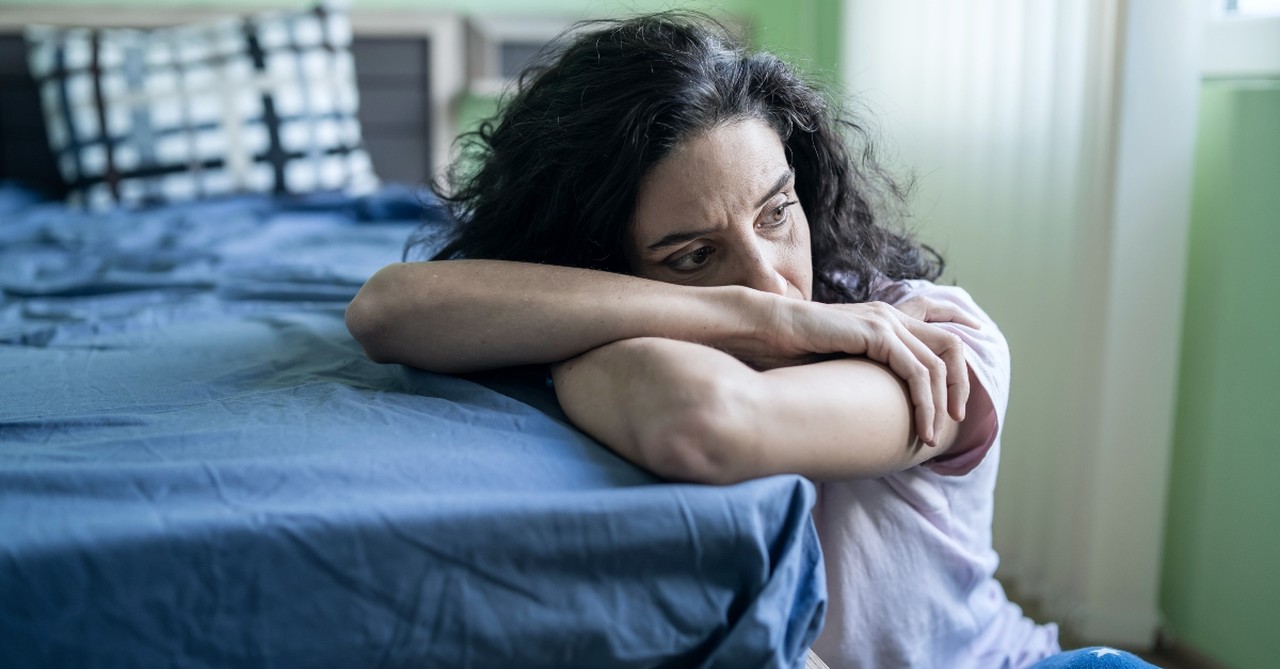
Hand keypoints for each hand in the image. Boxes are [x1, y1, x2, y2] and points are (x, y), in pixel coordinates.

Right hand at [762, 298, 970, 445]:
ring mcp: (885, 322)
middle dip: (960, 385)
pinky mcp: (876, 333)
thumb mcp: (838, 365)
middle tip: (956, 419)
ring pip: (938, 363)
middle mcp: (890, 316)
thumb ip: (863, 375)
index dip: (957, 358)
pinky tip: (920, 426)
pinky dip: (925, 402)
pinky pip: (917, 371)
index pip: (938, 329)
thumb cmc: (790, 352)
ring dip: (941, 403)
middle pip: (950, 346)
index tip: (958, 392)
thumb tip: (873, 409)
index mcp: (884, 320)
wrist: (764, 330)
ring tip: (933, 434)